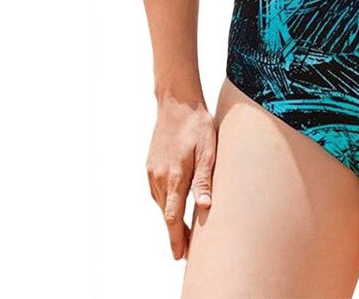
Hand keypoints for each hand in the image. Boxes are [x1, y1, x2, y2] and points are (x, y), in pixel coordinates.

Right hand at [146, 96, 217, 259]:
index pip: (173, 217)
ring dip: (170, 219)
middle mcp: (159, 177)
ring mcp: (152, 171)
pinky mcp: (150, 165)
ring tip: (183, 233)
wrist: (177, 103)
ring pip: (161, 204)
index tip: (179, 256)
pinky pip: (157, 192)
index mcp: (175, 176)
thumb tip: (205, 207)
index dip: (177, 238)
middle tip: (186, 252)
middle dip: (175, 234)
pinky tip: (174, 205)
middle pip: (166, 215)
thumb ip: (204, 179)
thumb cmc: (197, 124)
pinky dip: (166, 203)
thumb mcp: (208, 151)